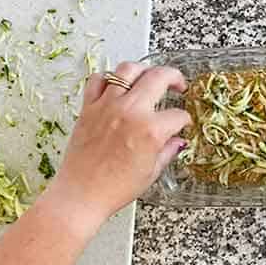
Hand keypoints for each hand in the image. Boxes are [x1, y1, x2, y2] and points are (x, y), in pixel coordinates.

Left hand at [43, 62, 189, 237]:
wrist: (81, 194)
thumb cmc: (113, 189)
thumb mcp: (150, 173)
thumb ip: (167, 151)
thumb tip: (177, 141)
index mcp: (150, 130)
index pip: (177, 115)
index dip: (184, 120)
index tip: (182, 123)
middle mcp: (130, 112)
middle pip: (159, 77)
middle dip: (175, 78)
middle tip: (178, 84)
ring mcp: (107, 106)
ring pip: (128, 69)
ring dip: (143, 69)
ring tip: (148, 76)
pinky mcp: (88, 108)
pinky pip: (97, 80)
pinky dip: (108, 78)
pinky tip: (116, 86)